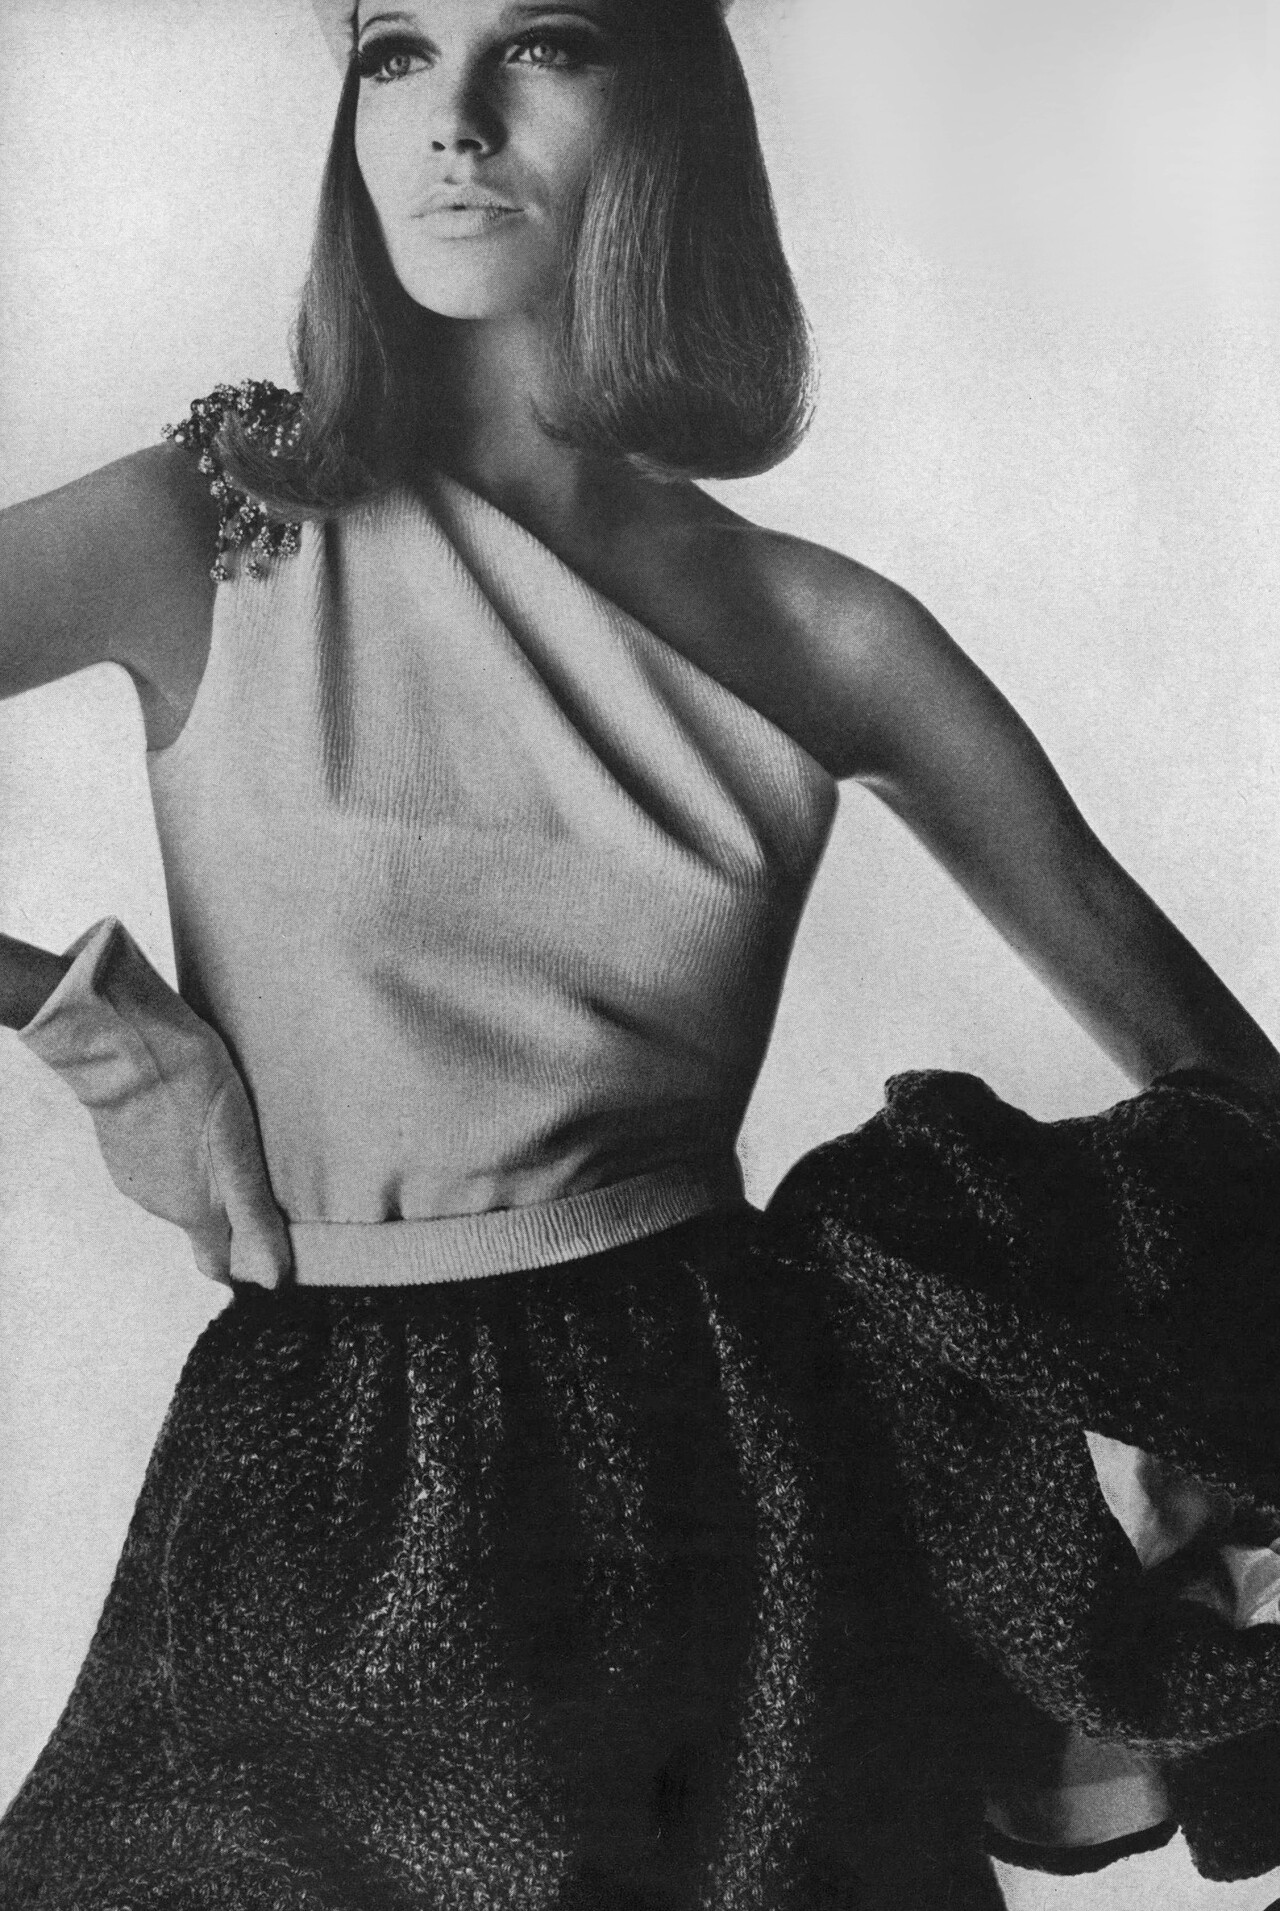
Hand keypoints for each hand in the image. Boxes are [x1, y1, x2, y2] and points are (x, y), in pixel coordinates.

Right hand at [18, 918, 290, 1288]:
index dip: (250, 1262)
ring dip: (210, 1172)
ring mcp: (136, 1171)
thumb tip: (272, 1279)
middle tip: (274, 1174)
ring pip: (184, 1188)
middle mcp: (159, 1202)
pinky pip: (163, 1159)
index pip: (220, 1263)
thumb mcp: (236, 1147)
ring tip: (240, 1135)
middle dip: (237, 1210)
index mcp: (193, 1209)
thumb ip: (252, 1212)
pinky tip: (201, 1113)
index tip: (278, 1248)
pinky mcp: (124, 1141)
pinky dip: (185, 1147)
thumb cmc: (188, 1085)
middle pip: (206, 1224)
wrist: (122, 1036)